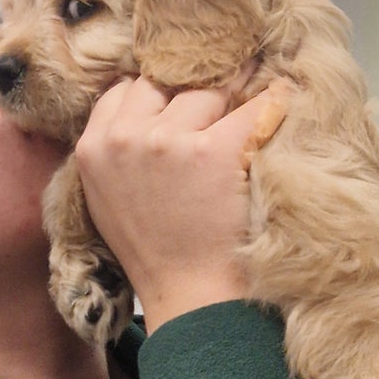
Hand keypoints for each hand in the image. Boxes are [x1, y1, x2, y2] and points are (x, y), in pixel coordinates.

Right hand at [73, 75, 286, 331]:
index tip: (179, 101)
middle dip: (190, 90)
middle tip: (219, 96)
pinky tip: (285, 94)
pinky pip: (253, 106)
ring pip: (207, 91)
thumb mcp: (109, 201)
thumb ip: (115, 154)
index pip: (125, 91)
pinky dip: (274, 98)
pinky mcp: (215, 151)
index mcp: (93, 148)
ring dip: (230, 95)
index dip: (156, 95)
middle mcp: (126, 138)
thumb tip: (142, 116)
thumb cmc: (156, 254)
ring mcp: (169, 142)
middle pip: (163, 83)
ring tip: (251, 98)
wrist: (191, 295)